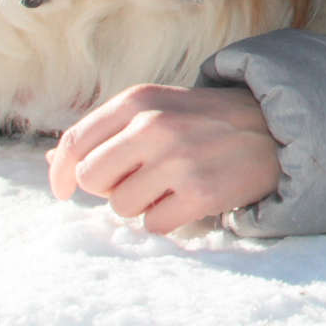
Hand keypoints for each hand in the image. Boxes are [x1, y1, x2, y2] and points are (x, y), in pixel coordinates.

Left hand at [48, 83, 282, 235]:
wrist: (271, 129)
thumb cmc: (203, 122)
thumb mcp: (155, 109)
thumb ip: (105, 132)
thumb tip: (54, 161)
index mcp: (138, 100)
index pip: (75, 143)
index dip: (60, 174)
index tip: (63, 191)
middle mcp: (154, 126)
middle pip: (92, 180)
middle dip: (107, 188)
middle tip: (136, 180)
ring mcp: (178, 160)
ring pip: (122, 207)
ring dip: (140, 205)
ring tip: (169, 186)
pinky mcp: (201, 192)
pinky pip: (153, 225)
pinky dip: (166, 219)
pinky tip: (186, 200)